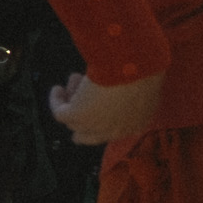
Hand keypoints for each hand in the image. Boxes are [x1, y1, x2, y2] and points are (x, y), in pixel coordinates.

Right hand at [47, 70, 162, 148]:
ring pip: (75, 122)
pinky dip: (56, 101)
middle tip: (82, 97)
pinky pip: (60, 113)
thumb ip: (135, 88)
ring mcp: (96, 127)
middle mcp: (116, 131)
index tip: (101, 93)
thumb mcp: (145, 81)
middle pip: (90, 136)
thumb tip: (125, 80)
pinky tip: (57, 89)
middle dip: (85, 116)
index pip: (117, 129)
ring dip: (73, 100)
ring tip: (75, 79)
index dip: (105, 111)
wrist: (134, 67)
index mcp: (138, 123)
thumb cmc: (145, 68)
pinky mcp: (79, 117)